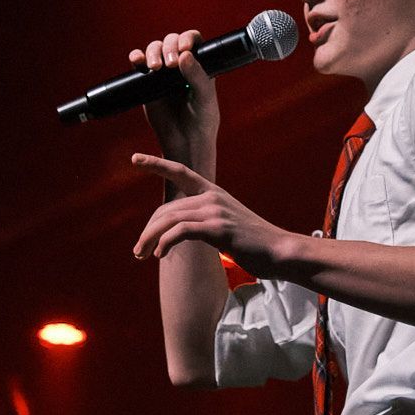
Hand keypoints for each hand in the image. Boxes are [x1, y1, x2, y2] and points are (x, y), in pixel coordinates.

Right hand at [127, 29, 219, 161]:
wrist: (185, 141)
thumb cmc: (202, 119)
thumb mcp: (205, 97)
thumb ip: (197, 76)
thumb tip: (185, 55)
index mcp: (199, 63)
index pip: (193, 40)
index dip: (187, 38)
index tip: (184, 49)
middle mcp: (181, 64)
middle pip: (171, 41)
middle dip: (168, 47)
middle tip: (171, 64)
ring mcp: (163, 72)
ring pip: (154, 49)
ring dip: (152, 52)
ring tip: (155, 68)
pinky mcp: (147, 82)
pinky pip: (139, 64)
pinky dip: (136, 58)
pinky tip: (137, 61)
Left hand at [131, 155, 290, 273]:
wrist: (280, 250)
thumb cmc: (253, 243)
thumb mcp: (226, 225)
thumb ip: (205, 221)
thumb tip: (181, 231)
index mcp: (214, 193)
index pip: (180, 172)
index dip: (156, 164)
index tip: (135, 159)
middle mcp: (212, 197)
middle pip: (167, 209)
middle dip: (148, 230)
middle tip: (137, 251)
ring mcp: (216, 211)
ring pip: (170, 220)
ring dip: (150, 239)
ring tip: (141, 255)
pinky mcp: (218, 228)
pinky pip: (181, 231)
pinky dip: (165, 242)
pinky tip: (160, 254)